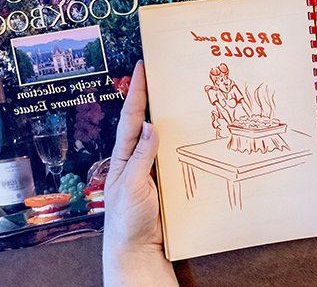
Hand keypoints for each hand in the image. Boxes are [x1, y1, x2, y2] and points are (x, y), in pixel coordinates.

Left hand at [103, 62, 174, 286]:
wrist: (138, 250)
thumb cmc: (128, 221)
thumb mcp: (131, 186)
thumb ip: (141, 156)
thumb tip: (149, 124)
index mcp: (123, 156)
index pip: (131, 117)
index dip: (137, 91)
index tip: (142, 66)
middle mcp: (137, 158)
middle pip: (146, 120)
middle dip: (153, 95)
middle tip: (164, 70)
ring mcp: (151, 169)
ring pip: (163, 135)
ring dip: (171, 116)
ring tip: (182, 94)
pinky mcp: (165, 181)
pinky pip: (174, 154)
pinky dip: (182, 140)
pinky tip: (193, 132)